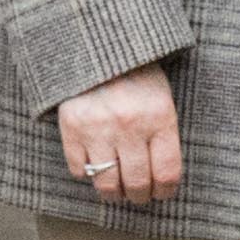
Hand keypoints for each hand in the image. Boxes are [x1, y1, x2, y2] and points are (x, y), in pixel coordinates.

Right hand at [56, 66, 182, 207]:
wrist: (98, 43)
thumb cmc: (136, 75)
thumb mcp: (161, 98)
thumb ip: (162, 135)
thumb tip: (161, 179)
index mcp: (159, 117)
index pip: (167, 173)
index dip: (165, 191)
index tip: (161, 193)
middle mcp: (130, 126)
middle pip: (137, 183)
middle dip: (140, 196)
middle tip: (138, 194)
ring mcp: (98, 128)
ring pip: (107, 183)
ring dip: (114, 193)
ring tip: (116, 189)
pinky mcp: (72, 128)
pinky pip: (79, 169)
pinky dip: (87, 173)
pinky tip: (94, 165)